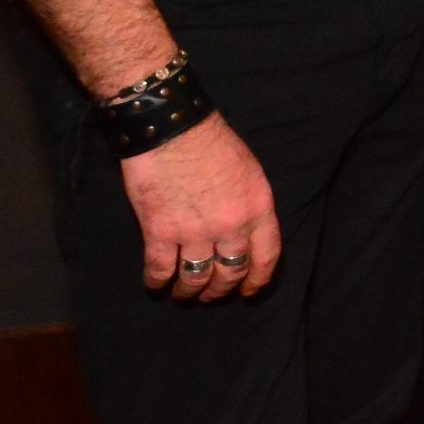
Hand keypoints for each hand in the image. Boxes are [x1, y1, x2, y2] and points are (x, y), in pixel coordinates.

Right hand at [122, 112, 281, 299]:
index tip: (249, 292)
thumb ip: (249, 204)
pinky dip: (157, 281)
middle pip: (230, 272)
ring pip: (196, 277)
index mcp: (258, 208)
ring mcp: (195, 232)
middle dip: (221, 289)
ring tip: (184, 294)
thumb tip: (243, 230)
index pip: (266, 256)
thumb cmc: (212, 142)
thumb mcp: (249, 171)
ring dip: (190, 290)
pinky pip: (160, 269)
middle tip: (212, 295)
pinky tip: (156, 284)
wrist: (173, 128)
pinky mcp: (161, 232)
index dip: (258, 280)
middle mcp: (231, 226)